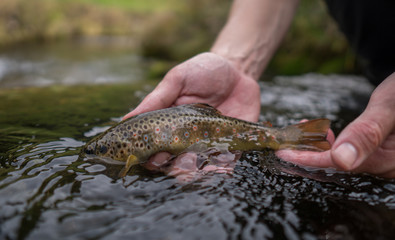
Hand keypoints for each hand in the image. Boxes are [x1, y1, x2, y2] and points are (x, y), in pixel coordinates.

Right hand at [123, 52, 260, 176]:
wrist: (238, 68)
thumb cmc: (203, 70)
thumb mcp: (178, 79)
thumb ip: (157, 99)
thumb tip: (127, 119)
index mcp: (171, 124)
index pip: (157, 147)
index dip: (153, 156)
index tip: (153, 157)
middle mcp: (189, 137)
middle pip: (177, 161)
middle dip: (175, 168)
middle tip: (177, 167)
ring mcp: (211, 142)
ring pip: (200, 166)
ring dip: (196, 173)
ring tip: (195, 172)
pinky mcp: (232, 144)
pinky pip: (226, 161)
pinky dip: (222, 169)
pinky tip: (219, 170)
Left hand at [277, 72, 394, 177]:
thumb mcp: (389, 107)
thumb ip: (367, 133)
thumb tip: (342, 161)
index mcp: (390, 160)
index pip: (341, 164)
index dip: (309, 159)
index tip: (282, 153)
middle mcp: (388, 165)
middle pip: (340, 164)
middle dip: (309, 152)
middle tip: (286, 137)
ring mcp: (385, 159)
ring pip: (344, 158)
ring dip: (320, 146)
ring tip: (303, 128)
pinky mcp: (381, 151)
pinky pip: (353, 152)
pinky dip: (334, 142)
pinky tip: (325, 132)